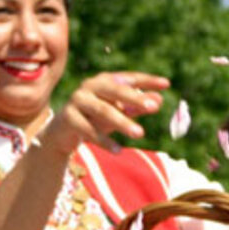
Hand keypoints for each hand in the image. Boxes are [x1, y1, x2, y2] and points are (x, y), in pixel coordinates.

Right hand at [39, 71, 169, 155]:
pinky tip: (119, 151)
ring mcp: (78, 101)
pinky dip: (104, 141)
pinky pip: (89, 130)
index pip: (129, 78)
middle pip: (115, 90)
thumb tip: (159, 100)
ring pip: (103, 111)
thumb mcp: (118, 112)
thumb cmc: (95, 118)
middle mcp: (90, 86)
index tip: (166, 84)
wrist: (62, 132)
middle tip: (154, 107)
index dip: (147, 80)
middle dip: (135, 98)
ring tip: (140, 134)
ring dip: (122, 122)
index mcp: (104, 80)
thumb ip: (136, 106)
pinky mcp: (69, 118)